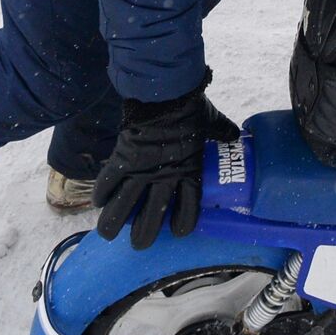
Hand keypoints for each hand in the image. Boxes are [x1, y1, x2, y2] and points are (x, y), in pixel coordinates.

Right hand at [93, 70, 240, 248]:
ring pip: (121, 209)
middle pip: (150, 220)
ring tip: (109, 233)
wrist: (164, 92)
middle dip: (143, 236)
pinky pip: (106, 185)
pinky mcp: (121, 160)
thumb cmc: (190, 107)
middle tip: (140, 242)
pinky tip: (100, 202)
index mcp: (189, 173)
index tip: (177, 231)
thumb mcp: (211, 122)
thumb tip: (235, 135)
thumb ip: (222, 131)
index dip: (182, 225)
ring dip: (113, 224)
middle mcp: (164, 179)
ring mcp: (140, 172)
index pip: (188, 212)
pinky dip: (101, 195)